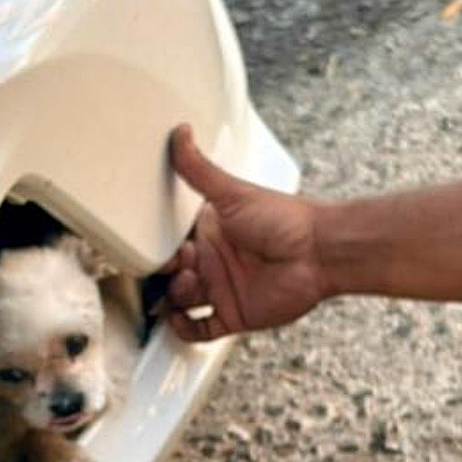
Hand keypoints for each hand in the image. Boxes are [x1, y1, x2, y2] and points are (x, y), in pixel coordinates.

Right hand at [158, 125, 328, 340]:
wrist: (319, 252)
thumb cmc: (283, 219)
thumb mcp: (233, 192)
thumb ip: (199, 169)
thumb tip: (180, 133)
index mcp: (208, 230)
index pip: (170, 239)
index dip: (156, 243)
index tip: (142, 243)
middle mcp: (212, 259)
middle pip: (171, 272)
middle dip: (160, 272)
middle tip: (159, 269)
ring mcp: (221, 288)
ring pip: (180, 299)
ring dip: (172, 297)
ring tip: (184, 285)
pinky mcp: (233, 315)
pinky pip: (200, 329)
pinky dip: (184, 329)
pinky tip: (177, 320)